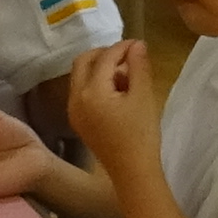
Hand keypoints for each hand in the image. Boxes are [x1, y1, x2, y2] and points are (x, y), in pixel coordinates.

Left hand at [57, 37, 161, 181]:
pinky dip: (96, 84)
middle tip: (128, 55)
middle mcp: (75, 99)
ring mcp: (74, 111)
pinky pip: (82, 92)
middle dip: (104, 54)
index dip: (122, 47)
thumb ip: (139, 66)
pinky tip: (118, 92)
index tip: (139, 44)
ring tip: (126, 75)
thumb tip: (137, 44)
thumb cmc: (141, 134)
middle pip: (83, 62)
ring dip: (100, 68)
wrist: (132, 172)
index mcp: (91, 91)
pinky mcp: (79, 122)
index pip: (105, 58)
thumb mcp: (144, 96)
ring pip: (81, 77)